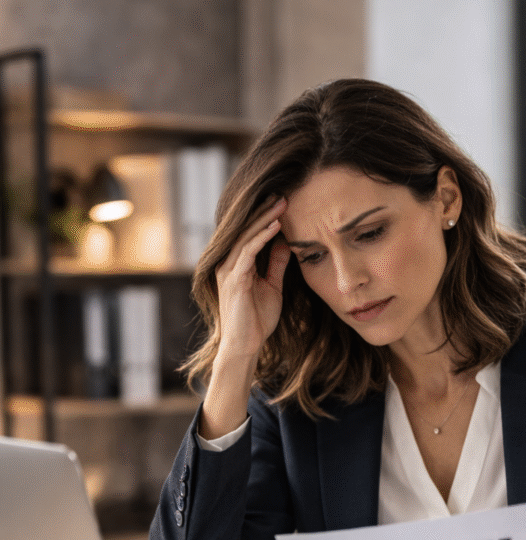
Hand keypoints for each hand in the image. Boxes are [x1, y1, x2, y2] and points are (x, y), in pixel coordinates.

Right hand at [215, 195, 291, 363]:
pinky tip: (275, 226)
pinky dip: (262, 237)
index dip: (265, 218)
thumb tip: (284, 243)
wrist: (246, 345)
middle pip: (246, 230)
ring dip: (265, 219)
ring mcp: (229, 270)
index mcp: (236, 264)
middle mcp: (228, 263)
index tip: (283, 203)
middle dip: (264, 211)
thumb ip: (275, 265)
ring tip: (281, 204)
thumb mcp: (272, 287)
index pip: (250, 234)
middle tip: (282, 194)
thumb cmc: (257, 320)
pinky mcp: (234, 279)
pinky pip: (248, 252)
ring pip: (246, 236)